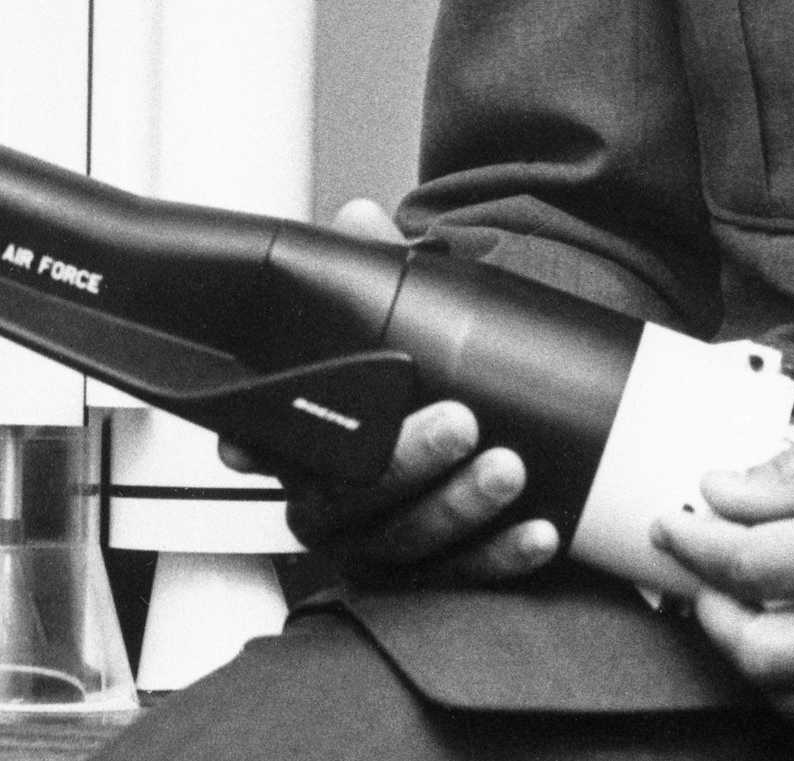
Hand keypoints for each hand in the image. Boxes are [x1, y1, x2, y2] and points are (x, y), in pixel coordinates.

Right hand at [216, 198, 559, 585]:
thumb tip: (360, 216)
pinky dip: (502, 557)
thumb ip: (375, 268)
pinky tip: (539, 530)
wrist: (485, 427)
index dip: (259, 446)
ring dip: (460, 508)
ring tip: (508, 468)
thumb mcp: (397, 319)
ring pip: (410, 541)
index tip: (253, 443)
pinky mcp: (434, 577)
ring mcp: (382, 546)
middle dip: (408, 463)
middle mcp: (334, 505)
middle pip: (354, 499)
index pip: (272, 447)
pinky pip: (465, 576)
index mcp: (308, 447)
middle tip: (461, 422)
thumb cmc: (418, 375)